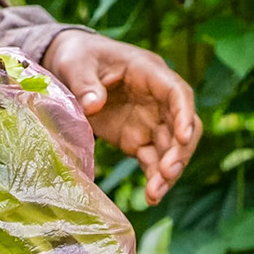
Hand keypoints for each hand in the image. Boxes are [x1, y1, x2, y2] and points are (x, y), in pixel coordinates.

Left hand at [43, 29, 199, 204]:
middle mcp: (156, 98)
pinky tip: (151, 197)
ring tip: (155, 194)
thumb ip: (84, 82)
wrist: (69, 66)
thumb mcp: (75, 63)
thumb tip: (93, 104)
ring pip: (171, 148)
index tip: (183, 137)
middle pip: (181, 125)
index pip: (176, 92)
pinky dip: (154, 178)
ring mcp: (149, 121)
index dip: (184, 114)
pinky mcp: (137, 139)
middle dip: (179, 151)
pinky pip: (153, 161)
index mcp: (147, 72)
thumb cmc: (78, 56)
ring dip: (168, 171)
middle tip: (167, 173)